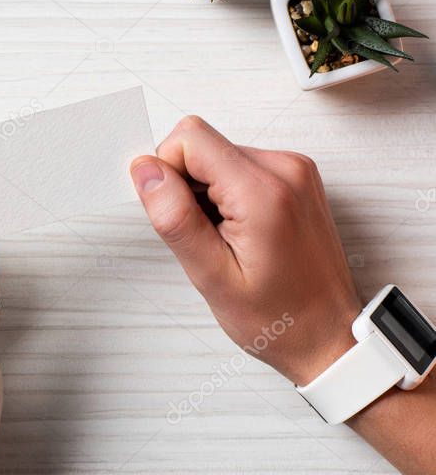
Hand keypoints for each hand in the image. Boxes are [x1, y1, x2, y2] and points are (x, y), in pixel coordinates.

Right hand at [129, 116, 361, 385]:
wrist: (329, 336)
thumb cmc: (278, 317)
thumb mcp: (211, 276)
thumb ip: (175, 217)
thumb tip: (145, 170)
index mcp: (264, 191)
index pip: (189, 138)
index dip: (166, 173)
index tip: (178, 216)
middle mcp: (285, 168)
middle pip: (202, 144)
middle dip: (186, 186)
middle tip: (203, 235)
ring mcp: (294, 169)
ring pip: (217, 155)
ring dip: (206, 193)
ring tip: (225, 239)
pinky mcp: (295, 176)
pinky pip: (238, 166)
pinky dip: (225, 195)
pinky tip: (238, 232)